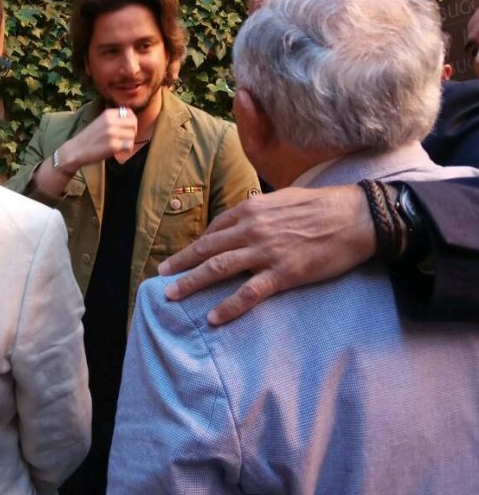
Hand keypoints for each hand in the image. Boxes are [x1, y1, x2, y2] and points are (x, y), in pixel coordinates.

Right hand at [57, 106, 137, 170]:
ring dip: (128, 142)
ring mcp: (112, 133)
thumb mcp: (100, 122)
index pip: (130, 113)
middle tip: (125, 138)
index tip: (127, 128)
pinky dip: (126, 150)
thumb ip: (114, 119)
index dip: (131, 121)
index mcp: (107, 114)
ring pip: (132, 135)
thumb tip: (132, 120)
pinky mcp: (113, 145)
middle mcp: (110, 121)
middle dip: (132, 131)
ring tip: (119, 146)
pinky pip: (129, 146)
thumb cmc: (89, 138)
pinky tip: (118, 152)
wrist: (76, 150)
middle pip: (134, 123)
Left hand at [158, 185, 375, 324]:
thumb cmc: (322, 206)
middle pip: (207, 249)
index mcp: (251, 210)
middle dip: (181, 263)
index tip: (184, 257)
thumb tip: (242, 219)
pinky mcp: (283, 273)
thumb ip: (258, 211)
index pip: (214, 230)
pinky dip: (228, 306)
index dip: (196, 245)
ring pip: (218, 268)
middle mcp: (252, 229)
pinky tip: (212, 317)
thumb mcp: (282, 200)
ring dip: (191, 283)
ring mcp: (266, 252)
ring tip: (171, 295)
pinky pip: (249, 293)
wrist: (357, 217)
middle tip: (160, 275)